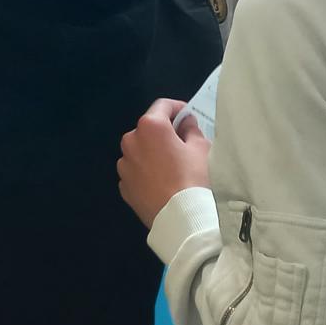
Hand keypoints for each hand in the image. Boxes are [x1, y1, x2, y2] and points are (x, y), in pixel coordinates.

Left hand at [117, 101, 210, 227]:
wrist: (180, 219)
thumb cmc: (193, 177)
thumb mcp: (201, 148)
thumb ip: (191, 129)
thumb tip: (185, 122)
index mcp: (150, 127)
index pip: (162, 106)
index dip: (177, 108)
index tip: (187, 116)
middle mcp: (131, 141)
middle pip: (148, 129)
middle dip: (164, 133)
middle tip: (182, 144)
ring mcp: (124, 165)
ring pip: (140, 151)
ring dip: (152, 153)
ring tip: (171, 167)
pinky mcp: (124, 186)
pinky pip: (136, 172)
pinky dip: (146, 172)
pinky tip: (162, 183)